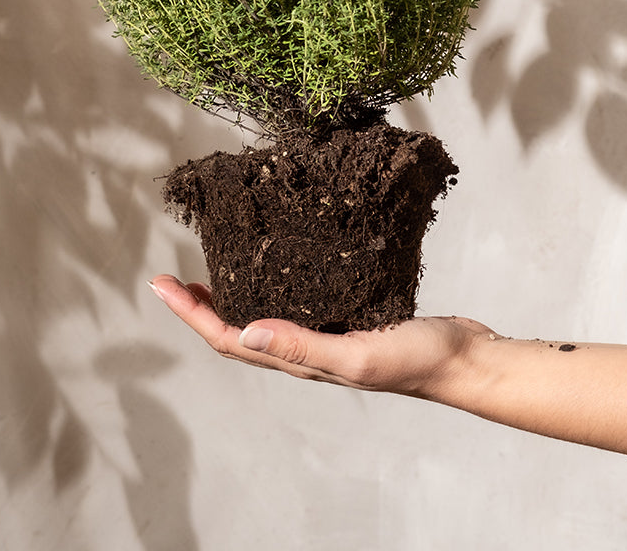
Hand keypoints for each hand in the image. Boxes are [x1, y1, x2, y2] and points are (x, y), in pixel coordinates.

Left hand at [148, 275, 495, 401]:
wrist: (465, 358)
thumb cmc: (419, 360)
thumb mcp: (358, 355)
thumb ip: (303, 348)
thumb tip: (243, 333)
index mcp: (302, 361)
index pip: (230, 341)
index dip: (191, 315)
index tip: (162, 284)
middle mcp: (306, 351)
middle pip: (237, 332)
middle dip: (199, 308)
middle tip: (173, 278)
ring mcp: (325, 335)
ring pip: (263, 317)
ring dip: (231, 298)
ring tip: (211, 271)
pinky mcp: (346, 316)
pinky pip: (295, 302)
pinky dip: (271, 284)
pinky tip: (277, 265)